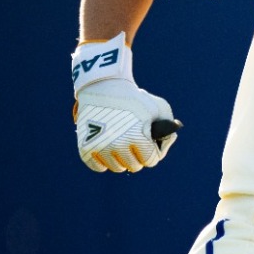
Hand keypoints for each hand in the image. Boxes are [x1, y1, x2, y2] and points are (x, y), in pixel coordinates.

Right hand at [71, 34, 179, 172]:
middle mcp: (118, 145)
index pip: (151, 160)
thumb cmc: (134, 98)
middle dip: (138, 156)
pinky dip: (103, 162)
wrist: (103, 86)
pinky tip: (108, 151)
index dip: (153, 152)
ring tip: (123, 146)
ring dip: (121, 160)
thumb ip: (169, 126)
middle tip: (135, 144)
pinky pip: (97, 167)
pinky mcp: (84, 146)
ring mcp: (99, 147)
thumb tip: (167, 140)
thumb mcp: (159, 107)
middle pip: (134, 166)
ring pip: (116, 168)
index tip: (150, 143)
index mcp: (138, 137)